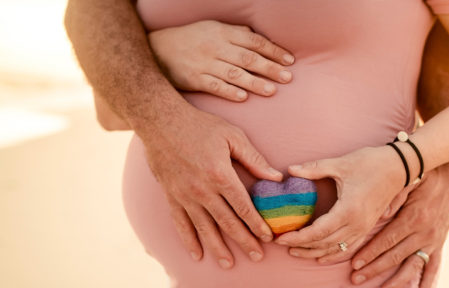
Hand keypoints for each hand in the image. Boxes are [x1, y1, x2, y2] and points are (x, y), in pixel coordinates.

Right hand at [140, 100, 282, 266]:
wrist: (159, 120)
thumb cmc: (200, 125)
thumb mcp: (232, 136)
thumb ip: (255, 159)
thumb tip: (277, 178)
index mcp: (221, 176)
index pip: (243, 207)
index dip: (257, 224)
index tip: (268, 237)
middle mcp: (202, 191)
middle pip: (227, 223)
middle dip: (244, 241)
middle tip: (257, 257)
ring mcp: (184, 196)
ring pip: (204, 228)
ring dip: (218, 248)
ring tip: (229, 264)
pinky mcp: (171, 196)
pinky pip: (180, 223)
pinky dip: (189, 240)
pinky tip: (197, 254)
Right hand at [148, 20, 294, 100]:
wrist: (158, 50)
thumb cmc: (191, 39)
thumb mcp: (212, 28)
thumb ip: (235, 33)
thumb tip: (258, 38)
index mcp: (223, 33)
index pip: (254, 41)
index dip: (273, 51)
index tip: (289, 60)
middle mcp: (215, 47)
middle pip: (248, 58)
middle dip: (270, 68)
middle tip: (288, 78)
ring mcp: (205, 63)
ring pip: (234, 73)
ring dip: (254, 83)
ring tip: (272, 91)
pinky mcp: (194, 79)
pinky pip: (215, 86)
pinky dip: (229, 92)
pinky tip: (243, 98)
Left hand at [274, 146, 406, 259]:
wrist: (399, 167)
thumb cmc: (371, 162)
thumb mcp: (341, 164)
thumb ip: (314, 169)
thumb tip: (290, 170)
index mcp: (348, 210)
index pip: (318, 232)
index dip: (298, 237)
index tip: (280, 238)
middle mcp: (357, 224)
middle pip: (324, 244)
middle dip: (302, 247)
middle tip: (281, 244)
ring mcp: (364, 228)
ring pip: (336, 249)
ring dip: (314, 252)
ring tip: (295, 251)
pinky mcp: (368, 227)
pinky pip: (348, 247)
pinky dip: (333, 254)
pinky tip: (320, 256)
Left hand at [350, 160, 448, 287]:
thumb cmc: (427, 175)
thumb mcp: (411, 179)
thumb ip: (395, 196)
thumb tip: (381, 214)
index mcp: (413, 217)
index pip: (387, 240)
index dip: (370, 252)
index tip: (354, 263)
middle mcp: (424, 232)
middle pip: (395, 256)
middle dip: (374, 269)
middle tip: (355, 279)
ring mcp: (433, 240)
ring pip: (413, 265)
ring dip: (397, 281)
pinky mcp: (440, 242)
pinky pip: (435, 265)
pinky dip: (428, 282)